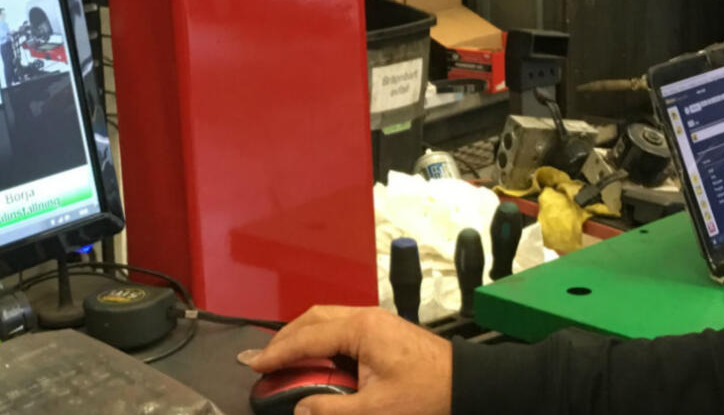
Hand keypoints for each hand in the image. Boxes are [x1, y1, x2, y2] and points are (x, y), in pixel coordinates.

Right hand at [241, 306, 450, 414]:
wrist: (469, 386)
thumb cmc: (430, 394)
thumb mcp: (376, 410)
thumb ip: (331, 410)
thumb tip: (300, 410)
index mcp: (361, 329)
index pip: (307, 337)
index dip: (277, 353)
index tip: (254, 365)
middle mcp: (367, 317)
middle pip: (313, 319)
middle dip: (285, 339)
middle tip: (263, 360)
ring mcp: (377, 322)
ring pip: (327, 321)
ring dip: (303, 337)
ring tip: (284, 359)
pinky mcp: (384, 333)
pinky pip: (342, 329)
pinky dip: (322, 341)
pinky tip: (316, 359)